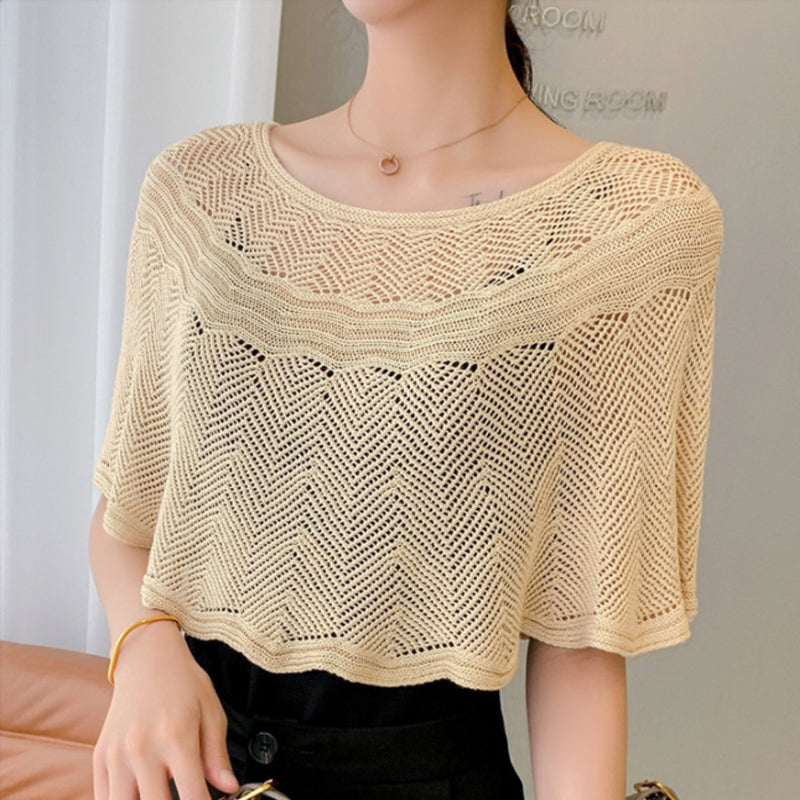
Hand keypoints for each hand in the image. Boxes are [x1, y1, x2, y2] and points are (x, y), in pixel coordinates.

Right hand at [93, 622, 240, 799]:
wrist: (147, 658)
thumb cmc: (183, 683)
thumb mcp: (211, 712)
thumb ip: (217, 755)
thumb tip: (228, 787)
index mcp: (176, 737)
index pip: (192, 795)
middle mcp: (142, 749)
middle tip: (187, 796)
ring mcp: (117, 756)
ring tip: (164, 794)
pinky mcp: (100, 759)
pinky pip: (103, 799)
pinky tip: (143, 794)